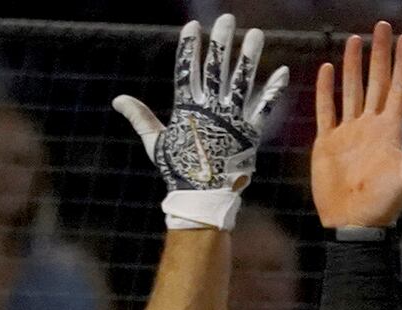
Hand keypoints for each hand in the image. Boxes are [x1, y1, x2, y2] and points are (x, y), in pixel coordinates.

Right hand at [115, 14, 288, 227]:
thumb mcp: (155, 141)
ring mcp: (232, 119)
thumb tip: (118, 99)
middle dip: (221, 42)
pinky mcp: (251, 132)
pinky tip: (283, 71)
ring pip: (242, 81)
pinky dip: (274, 90)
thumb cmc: (178, 169)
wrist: (202, 198)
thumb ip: (140, 117)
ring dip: (250, 56)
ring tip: (257, 34)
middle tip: (227, 19)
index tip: (193, 26)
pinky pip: (265, 108)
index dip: (189, 48)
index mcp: (187, 108)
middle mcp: (211, 109)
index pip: (186, 70)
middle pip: (216, 68)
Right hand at [311, 22, 401, 231]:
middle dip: (379, 54)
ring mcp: (349, 132)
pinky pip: (326, 110)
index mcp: (390, 131)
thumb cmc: (385, 205)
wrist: (354, 225)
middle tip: (381, 27)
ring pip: (351, 89)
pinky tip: (326, 69)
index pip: (399, 88)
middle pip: (376, 81)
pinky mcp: (328, 142)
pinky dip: (325, 90)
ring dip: (352, 65)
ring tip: (354, 40)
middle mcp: (370, 126)